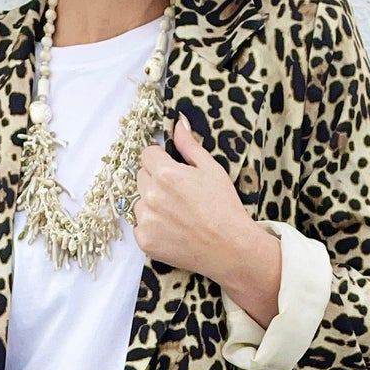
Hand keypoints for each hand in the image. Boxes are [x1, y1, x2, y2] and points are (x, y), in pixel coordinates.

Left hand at [132, 114, 282, 325]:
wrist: (230, 248)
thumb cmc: (225, 206)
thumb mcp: (211, 169)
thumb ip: (188, 145)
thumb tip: (177, 122)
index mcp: (166, 174)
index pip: (147, 154)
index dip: (161, 159)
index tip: (174, 170)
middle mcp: (152, 195)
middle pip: (141, 176)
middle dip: (155, 180)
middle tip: (179, 194)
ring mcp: (146, 220)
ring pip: (139, 201)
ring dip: (152, 204)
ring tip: (177, 213)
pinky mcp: (145, 241)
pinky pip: (139, 225)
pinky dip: (152, 226)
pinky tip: (173, 229)